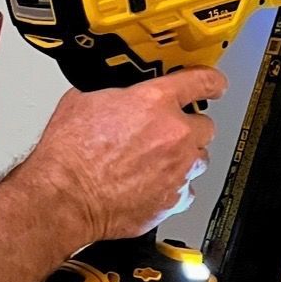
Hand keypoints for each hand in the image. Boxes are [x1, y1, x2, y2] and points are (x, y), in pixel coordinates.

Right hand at [25, 67, 226, 242]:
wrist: (64, 197)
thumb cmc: (69, 154)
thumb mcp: (84, 100)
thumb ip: (114, 93)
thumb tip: (119, 93)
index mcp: (155, 102)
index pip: (202, 82)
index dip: (212, 82)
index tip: (216, 85)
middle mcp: (174, 134)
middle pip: (206, 125)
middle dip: (189, 127)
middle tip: (167, 134)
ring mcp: (178, 168)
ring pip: (200, 159)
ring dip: (184, 158)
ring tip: (157, 162)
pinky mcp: (173, 199)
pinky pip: (187, 191)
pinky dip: (175, 188)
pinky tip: (154, 186)